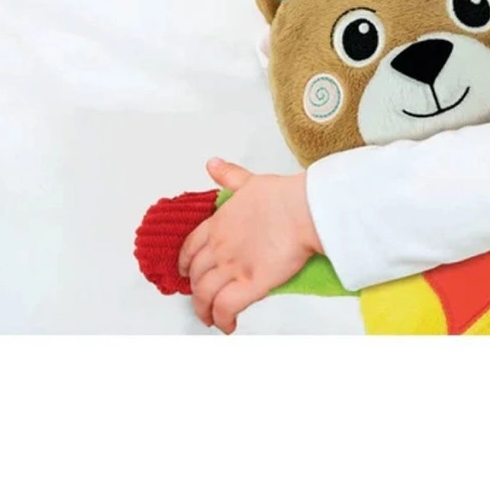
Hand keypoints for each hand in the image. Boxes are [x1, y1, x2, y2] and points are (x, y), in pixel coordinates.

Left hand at [177, 158, 322, 333]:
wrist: (304, 210)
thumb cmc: (283, 196)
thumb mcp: (250, 181)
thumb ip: (229, 175)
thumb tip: (213, 163)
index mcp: (218, 224)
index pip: (190, 248)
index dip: (185, 263)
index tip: (186, 271)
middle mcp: (220, 248)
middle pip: (196, 276)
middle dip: (195, 290)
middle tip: (202, 297)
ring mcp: (232, 267)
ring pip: (205, 295)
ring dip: (204, 310)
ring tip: (211, 318)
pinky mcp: (250, 284)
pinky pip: (225, 308)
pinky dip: (221, 320)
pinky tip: (227, 326)